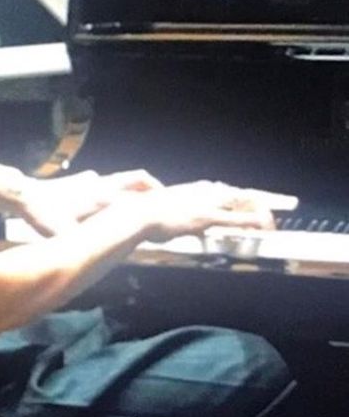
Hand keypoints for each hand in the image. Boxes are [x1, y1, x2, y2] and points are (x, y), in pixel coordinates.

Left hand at [18, 168, 162, 236]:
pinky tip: (109, 201)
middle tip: (166, 201)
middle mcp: (102, 185)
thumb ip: (82, 246)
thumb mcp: (64, 235)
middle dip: (155, 188)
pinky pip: (105, 182)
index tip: (171, 214)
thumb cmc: (45, 215)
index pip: (139, 198)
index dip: (158, 206)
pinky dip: (114, 189)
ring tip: (143, 201)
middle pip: (138, 179)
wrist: (25, 194)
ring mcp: (91, 180)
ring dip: (135, 187)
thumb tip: (95, 263)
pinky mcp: (80, 179)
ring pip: (123, 178)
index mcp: (104, 197)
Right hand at [121, 180, 277, 243]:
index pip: (226, 191)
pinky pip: (235, 218)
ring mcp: (205, 203)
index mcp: (194, 190)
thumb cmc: (144, 214)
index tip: (256, 201)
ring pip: (241, 204)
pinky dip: (251, 222)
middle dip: (261, 200)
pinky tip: (264, 227)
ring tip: (273, 223)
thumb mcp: (161, 209)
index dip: (242, 196)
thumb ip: (174, 210)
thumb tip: (176, 217)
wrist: (138, 214)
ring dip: (259, 213)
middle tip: (279, 205)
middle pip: (239, 194)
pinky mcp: (206, 216)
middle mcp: (203, 192)